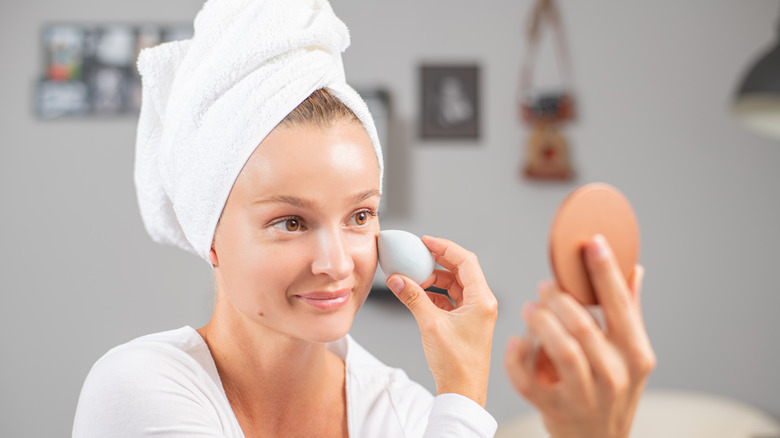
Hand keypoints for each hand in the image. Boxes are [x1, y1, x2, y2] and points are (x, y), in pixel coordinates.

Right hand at [387, 236, 497, 406]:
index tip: (425, 241)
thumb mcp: (431, 325)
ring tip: (413, 278)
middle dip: (437, 262)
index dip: (445, 247)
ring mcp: (475, 313)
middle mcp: (483, 303)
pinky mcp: (467, 323)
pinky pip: (451, 300)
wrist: (463, 392)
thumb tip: (397, 279)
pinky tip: (418, 295)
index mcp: (482, 300)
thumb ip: (413, 298)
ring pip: (454, 285)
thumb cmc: (456, 364)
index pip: (465, 261)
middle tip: (417, 255)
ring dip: (434, 280)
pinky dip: (435, 294)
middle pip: (461, 270)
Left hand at [504, 235, 655, 437]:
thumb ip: (629, 310)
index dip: (604, 272)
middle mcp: (615, 375)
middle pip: (584, 326)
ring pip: (562, 350)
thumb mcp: (630, 354)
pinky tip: (514, 341)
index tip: (591, 243)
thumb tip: (633, 267)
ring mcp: (585, 396)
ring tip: (530, 308)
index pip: (620, 306)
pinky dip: (517, 359)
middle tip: (544, 284)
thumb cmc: (613, 388)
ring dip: (540, 323)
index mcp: (635, 353)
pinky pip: (529, 381)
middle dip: (560, 298)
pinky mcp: (555, 409)